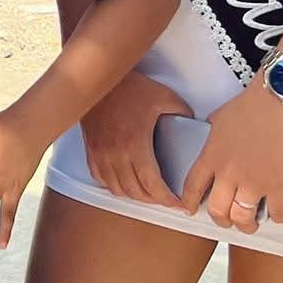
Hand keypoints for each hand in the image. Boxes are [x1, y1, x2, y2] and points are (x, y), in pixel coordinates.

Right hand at [80, 71, 194, 206]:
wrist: (97, 79)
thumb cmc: (130, 88)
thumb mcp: (165, 97)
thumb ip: (182, 113)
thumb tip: (192, 124)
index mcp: (135, 145)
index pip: (152, 184)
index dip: (167, 199)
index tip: (178, 203)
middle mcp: (115, 154)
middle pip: (135, 191)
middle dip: (154, 201)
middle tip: (167, 200)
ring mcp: (100, 153)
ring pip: (116, 188)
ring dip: (134, 195)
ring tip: (148, 194)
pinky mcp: (91, 149)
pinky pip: (100, 177)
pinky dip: (113, 185)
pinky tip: (122, 183)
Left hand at [183, 84, 282, 233]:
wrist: (280, 101)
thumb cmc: (250, 105)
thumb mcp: (217, 120)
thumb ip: (211, 139)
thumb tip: (211, 144)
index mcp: (211, 157)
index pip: (192, 188)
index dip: (189, 203)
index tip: (190, 210)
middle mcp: (229, 174)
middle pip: (217, 211)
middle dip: (220, 220)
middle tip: (226, 220)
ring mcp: (254, 182)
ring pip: (243, 219)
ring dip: (246, 225)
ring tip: (250, 223)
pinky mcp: (280, 185)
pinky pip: (277, 214)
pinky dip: (276, 217)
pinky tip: (276, 211)